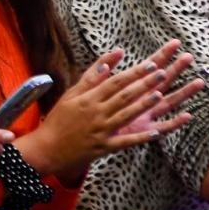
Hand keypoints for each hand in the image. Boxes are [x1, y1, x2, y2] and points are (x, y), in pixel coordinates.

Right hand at [20, 41, 196, 178]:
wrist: (47, 148)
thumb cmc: (58, 119)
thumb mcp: (71, 94)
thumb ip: (91, 77)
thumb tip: (108, 61)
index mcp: (88, 99)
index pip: (115, 82)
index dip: (134, 73)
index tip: (151, 64)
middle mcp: (96, 113)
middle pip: (123, 96)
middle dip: (144, 84)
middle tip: (162, 74)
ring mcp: (101, 131)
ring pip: (126, 115)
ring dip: (143, 105)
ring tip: (160, 94)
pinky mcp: (104, 147)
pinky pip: (125, 142)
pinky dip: (140, 138)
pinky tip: (155, 132)